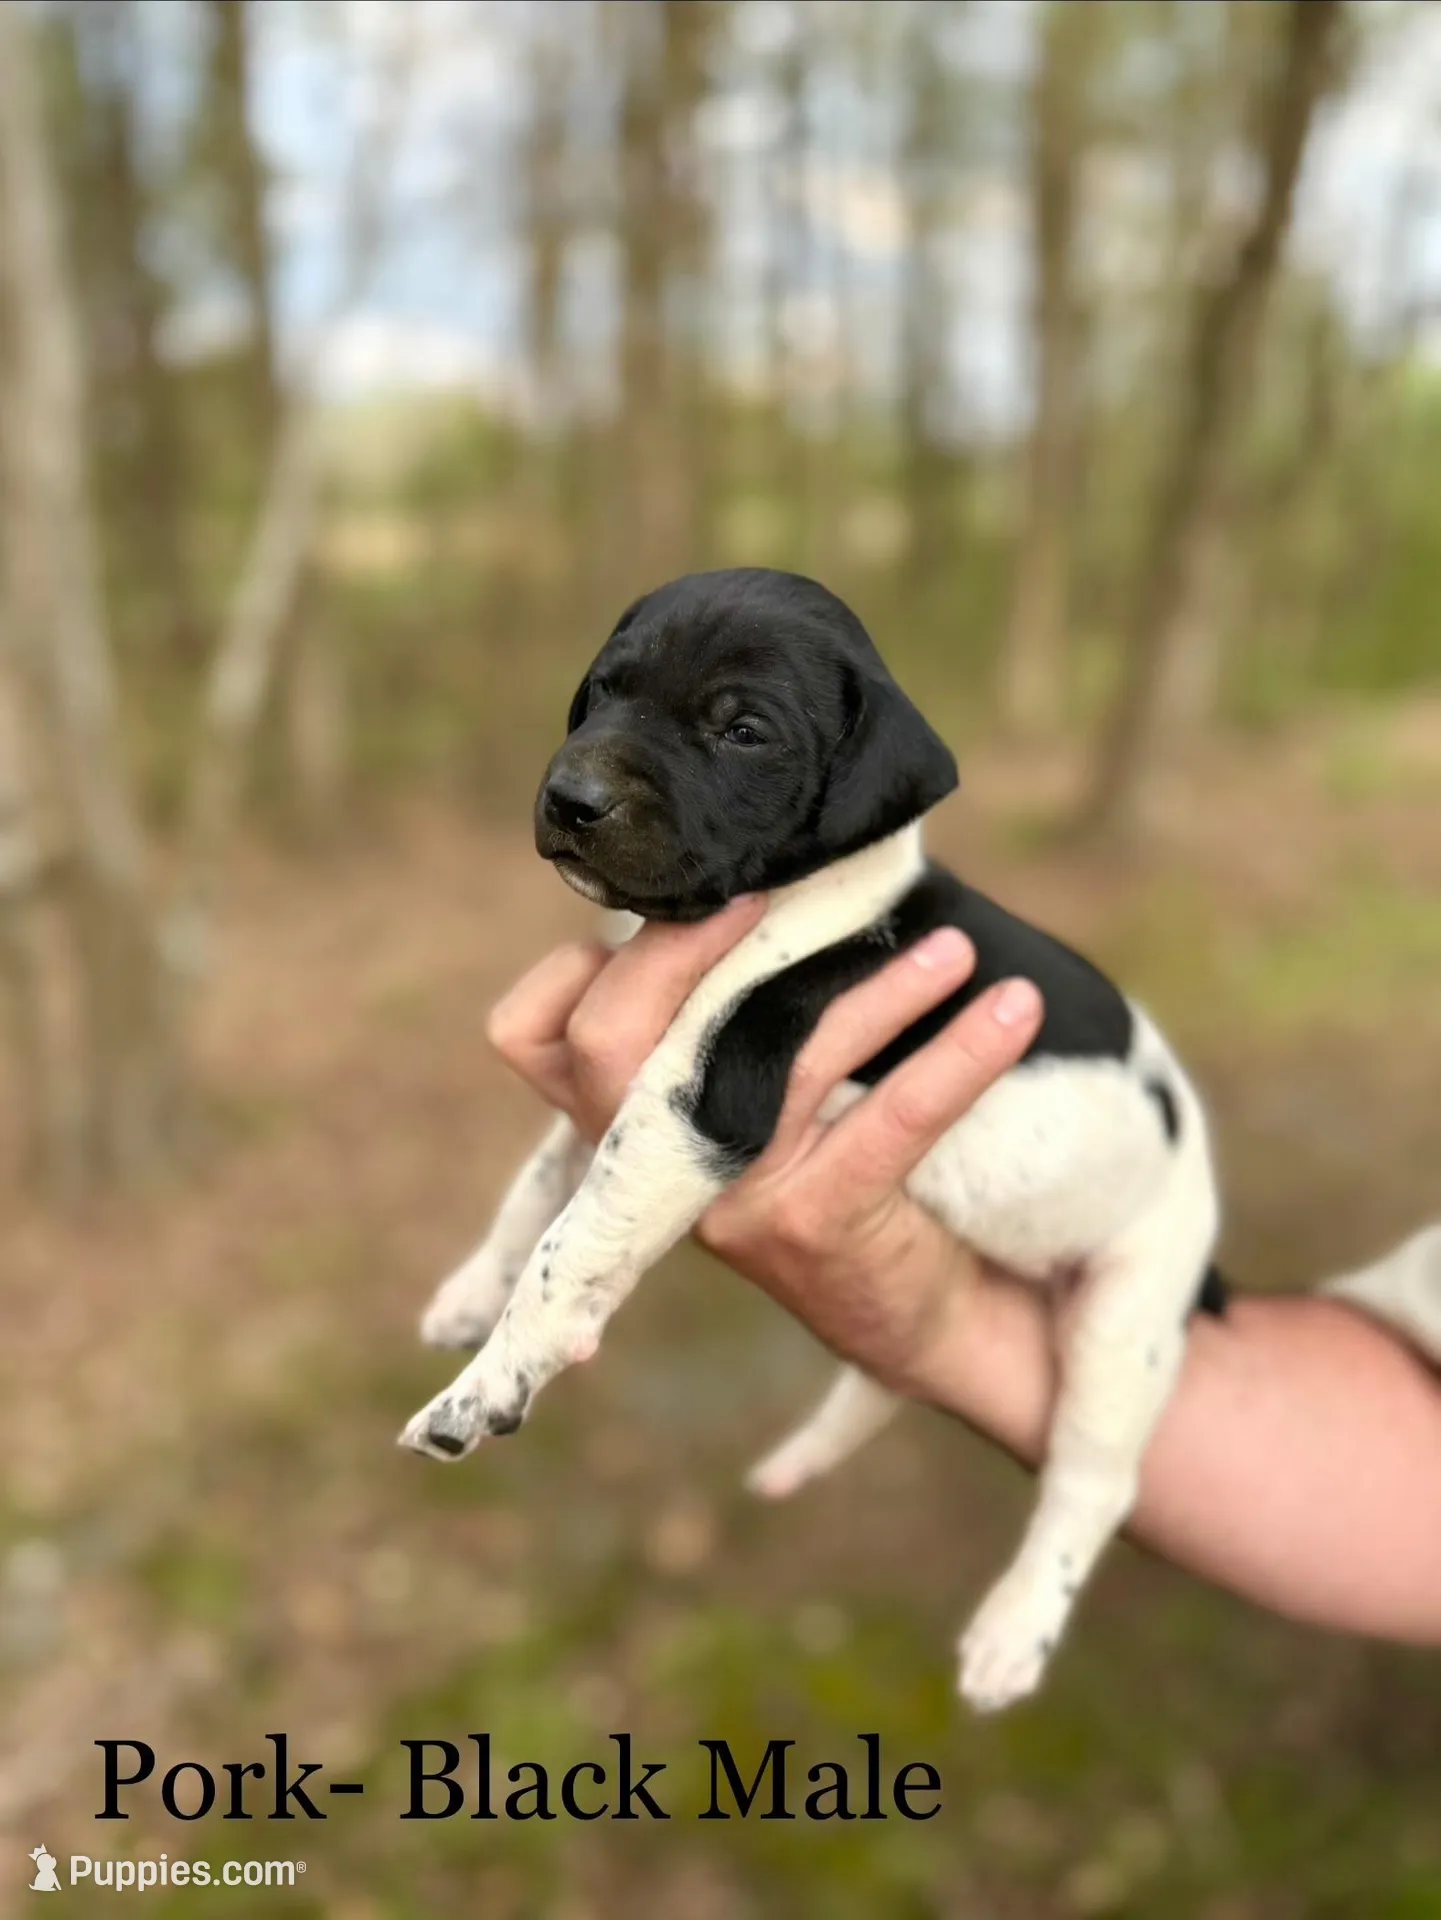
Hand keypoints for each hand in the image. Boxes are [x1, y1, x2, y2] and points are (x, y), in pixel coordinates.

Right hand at [484, 898, 1043, 1393]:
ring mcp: (728, 1201)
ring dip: (876, 987)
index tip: (674, 902)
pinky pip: (895, 1115)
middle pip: (609, 1042)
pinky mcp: (817, 1224)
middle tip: (773, 891)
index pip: (530, 1040)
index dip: (574, 965)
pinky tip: (1012, 1005)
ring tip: (952, 948)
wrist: (914, 1319)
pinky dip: (963, 1050)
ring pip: (776, 1057)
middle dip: (681, 946)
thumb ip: (725, 1018)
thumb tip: (778, 870)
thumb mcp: (751, 1102)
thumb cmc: (835, 1170)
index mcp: (626, 1126)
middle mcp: (653, 1167)